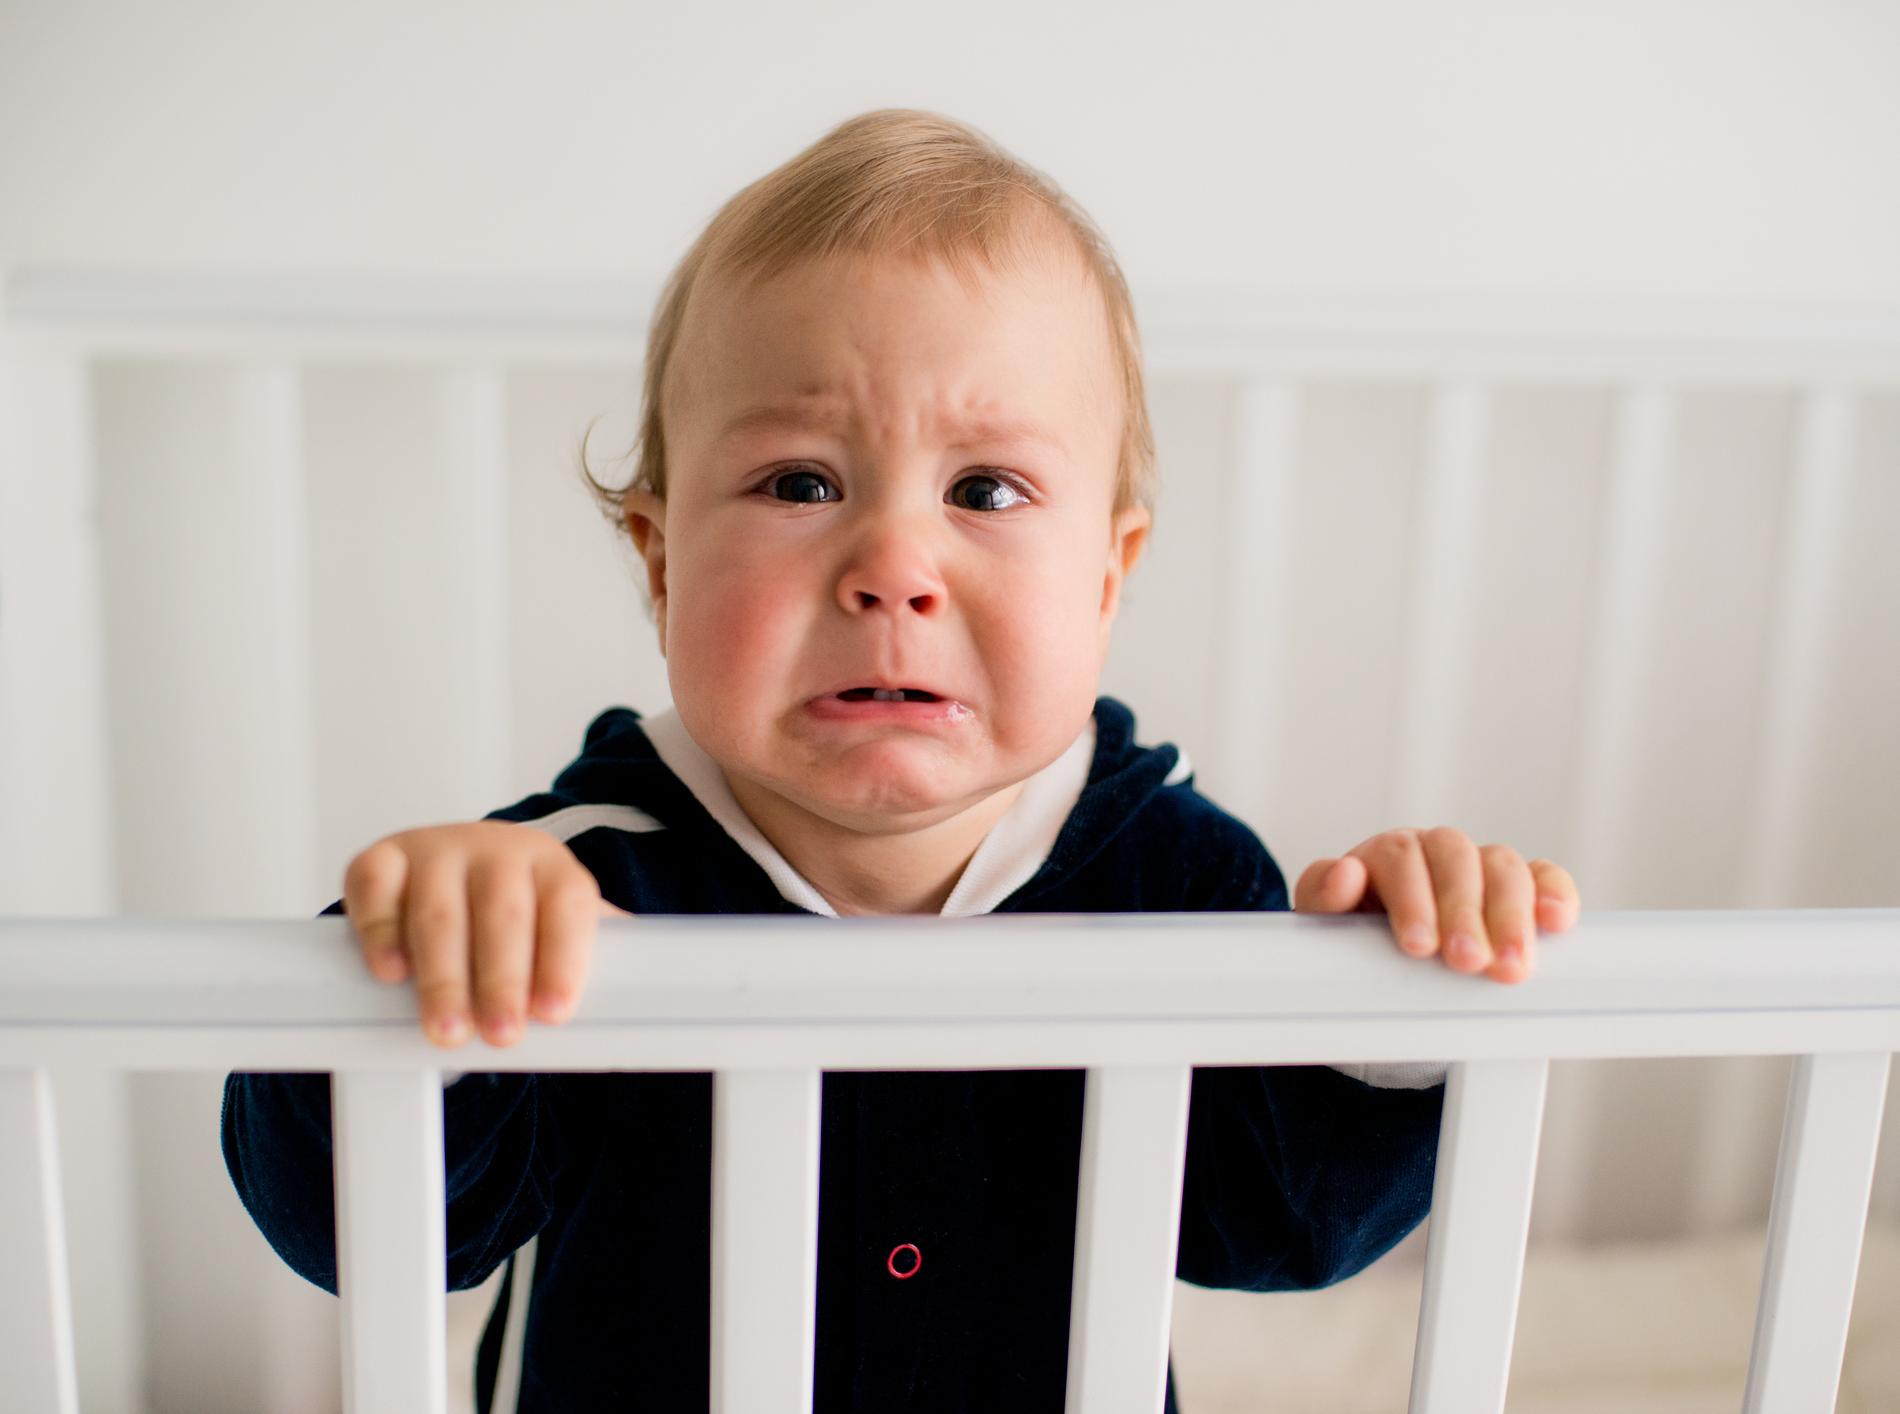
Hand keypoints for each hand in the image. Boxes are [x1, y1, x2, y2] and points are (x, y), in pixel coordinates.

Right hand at [342, 821, 630, 1047]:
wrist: (460, 866)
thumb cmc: (520, 914)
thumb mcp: (562, 927)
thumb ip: (599, 957)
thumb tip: (653, 998)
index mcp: (554, 867)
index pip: (568, 906)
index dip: (564, 960)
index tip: (555, 1014)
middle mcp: (497, 850)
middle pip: (503, 914)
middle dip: (502, 980)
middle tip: (500, 1035)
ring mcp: (437, 849)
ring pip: (439, 911)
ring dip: (443, 976)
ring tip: (446, 1029)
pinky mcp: (384, 858)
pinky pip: (376, 888)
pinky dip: (380, 930)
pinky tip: (391, 972)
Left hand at [1293, 826, 1579, 983]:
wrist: (1383, 970)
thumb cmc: (1353, 942)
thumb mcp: (1327, 925)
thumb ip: (1324, 897)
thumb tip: (1346, 873)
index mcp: (1387, 852)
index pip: (1401, 858)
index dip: (1412, 900)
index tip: (1417, 947)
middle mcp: (1436, 850)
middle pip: (1457, 859)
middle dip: (1464, 912)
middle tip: (1466, 962)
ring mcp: (1481, 865)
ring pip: (1503, 866)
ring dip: (1511, 915)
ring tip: (1510, 966)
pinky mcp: (1521, 888)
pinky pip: (1544, 876)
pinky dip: (1554, 893)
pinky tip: (1557, 922)